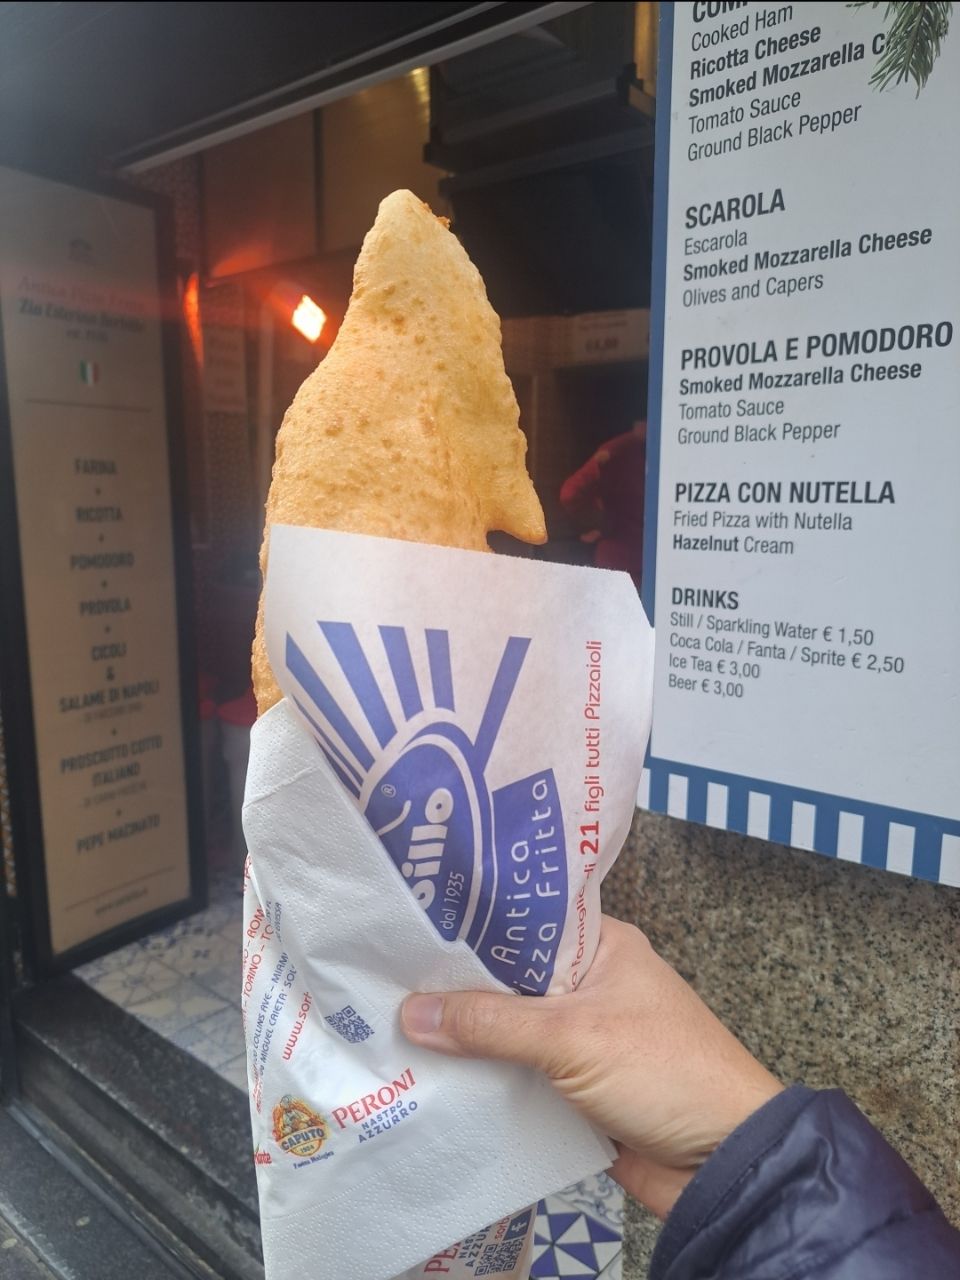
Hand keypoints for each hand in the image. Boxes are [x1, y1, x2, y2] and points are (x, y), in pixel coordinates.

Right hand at [401, 915, 781, 1217]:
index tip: (408, 927)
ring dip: (467, 1037)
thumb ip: (492, 1023)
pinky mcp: (576, 1086)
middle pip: (509, 977)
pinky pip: (519, 1074)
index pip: (522, 921)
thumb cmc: (665, 1073)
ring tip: (392, 1028)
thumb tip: (412, 1011)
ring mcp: (583, 1036)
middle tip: (384, 981)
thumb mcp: (573, 1037)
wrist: (723, 1164)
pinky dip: (486, 1078)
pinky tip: (434, 1079)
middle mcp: (590, 982)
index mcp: (601, 945)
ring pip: (510, 1029)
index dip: (468, 924)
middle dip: (457, 986)